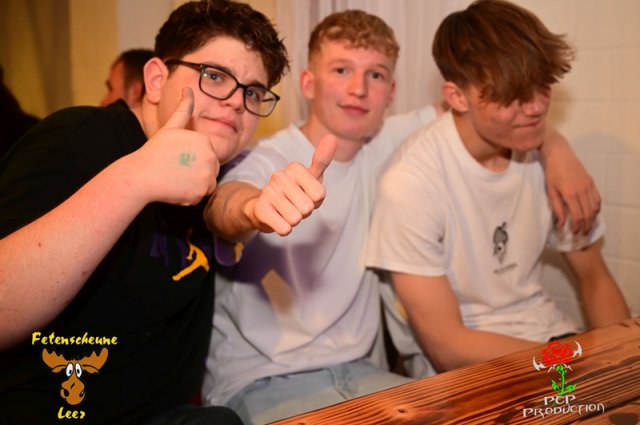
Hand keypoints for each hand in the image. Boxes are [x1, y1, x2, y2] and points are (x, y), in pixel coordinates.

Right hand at [131, 87, 219, 205]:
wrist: (141, 176)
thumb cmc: (154, 151)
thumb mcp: (170, 127)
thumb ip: (183, 109)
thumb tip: (188, 88)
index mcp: (204, 140)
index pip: (207, 155)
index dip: (191, 159)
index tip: (177, 160)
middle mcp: (210, 156)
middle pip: (210, 169)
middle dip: (195, 172)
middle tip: (175, 171)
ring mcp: (207, 174)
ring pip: (208, 183)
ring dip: (194, 184)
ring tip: (176, 179)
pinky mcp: (202, 191)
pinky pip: (202, 195)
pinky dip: (191, 196)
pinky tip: (177, 189)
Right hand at [245, 134, 337, 235]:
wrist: (263, 208)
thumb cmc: (294, 192)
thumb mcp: (311, 177)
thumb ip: (322, 159)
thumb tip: (332, 136)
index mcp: (294, 168)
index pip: (319, 195)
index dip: (316, 201)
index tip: (306, 195)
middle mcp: (279, 176)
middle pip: (308, 207)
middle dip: (305, 212)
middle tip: (295, 205)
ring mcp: (268, 192)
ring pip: (296, 218)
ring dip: (294, 220)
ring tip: (285, 211)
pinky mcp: (260, 209)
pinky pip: (285, 228)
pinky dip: (284, 228)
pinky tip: (277, 219)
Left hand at [542, 129, 600, 233]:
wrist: (558, 153)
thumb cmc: (551, 172)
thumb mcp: (550, 191)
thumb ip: (557, 208)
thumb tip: (561, 224)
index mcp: (570, 194)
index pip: (578, 216)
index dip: (577, 227)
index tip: (574, 232)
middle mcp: (582, 190)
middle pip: (588, 214)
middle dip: (586, 226)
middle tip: (582, 233)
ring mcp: (588, 185)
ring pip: (595, 207)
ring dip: (593, 218)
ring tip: (587, 225)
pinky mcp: (591, 181)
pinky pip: (597, 198)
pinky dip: (596, 208)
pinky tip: (592, 213)